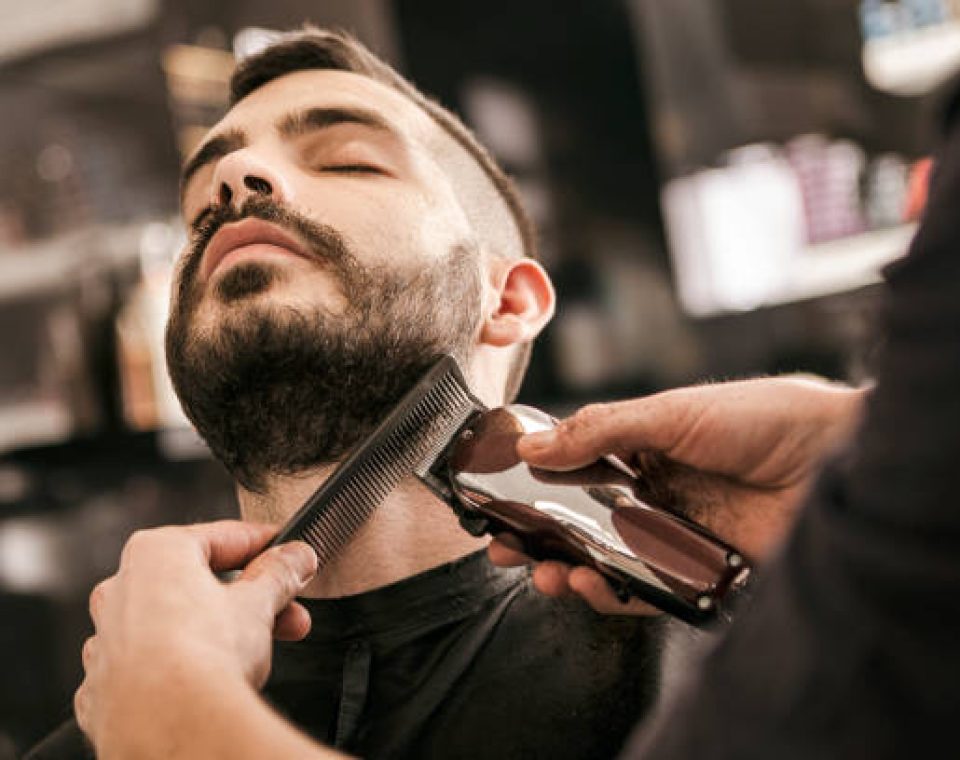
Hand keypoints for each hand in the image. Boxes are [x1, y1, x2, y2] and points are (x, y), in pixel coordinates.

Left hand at [74, 520, 316, 754]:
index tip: (287, 555)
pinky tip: (211, 680)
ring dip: (217, 632)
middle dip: (251, 599)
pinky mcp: (104, 687)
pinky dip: (180, 667)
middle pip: (199, 583)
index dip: (263, 546)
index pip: (222, 538)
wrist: (170, 728)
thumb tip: (295, 558)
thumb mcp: (259, 603)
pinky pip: (150, 665)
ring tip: (260, 650)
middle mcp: (121, 590)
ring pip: (173, 623)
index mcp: (155, 553)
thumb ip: (279, 574)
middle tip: (287, 611)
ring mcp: (107, 640)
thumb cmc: (203, 656)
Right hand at [489, 377, 865, 613]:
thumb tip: (531, 444)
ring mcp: (674, 534)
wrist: (839, 458)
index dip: (533, 486)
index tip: (497, 499)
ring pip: (606, 560)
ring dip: (566, 569)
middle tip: (504, 548)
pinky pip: (646, 590)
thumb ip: (600, 429)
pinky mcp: (699, 572)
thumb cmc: (765, 418)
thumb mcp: (672, 412)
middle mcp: (654, 493)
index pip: (573, 470)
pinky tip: (586, 584)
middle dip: (538, 538)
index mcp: (643, 448)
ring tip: (541, 572)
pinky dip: (612, 594)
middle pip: (581, 522)